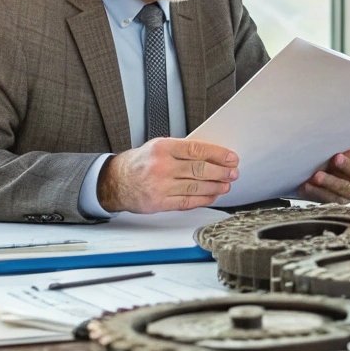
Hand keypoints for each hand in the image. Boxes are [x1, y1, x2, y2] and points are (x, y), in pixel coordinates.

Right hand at [97, 137, 238, 212]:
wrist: (116, 181)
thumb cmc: (140, 162)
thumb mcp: (158, 147)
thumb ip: (182, 150)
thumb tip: (212, 155)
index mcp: (162, 148)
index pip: (197, 149)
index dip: (218, 154)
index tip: (231, 158)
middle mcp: (161, 167)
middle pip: (199, 169)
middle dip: (221, 171)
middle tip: (233, 172)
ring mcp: (160, 186)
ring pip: (196, 187)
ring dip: (216, 186)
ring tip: (227, 184)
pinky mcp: (160, 203)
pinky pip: (187, 202)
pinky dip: (204, 199)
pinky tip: (213, 195)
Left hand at [295, 144, 349, 204]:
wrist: (312, 173)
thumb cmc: (325, 153)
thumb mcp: (332, 144)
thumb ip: (334, 138)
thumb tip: (324, 116)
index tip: (345, 148)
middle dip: (346, 165)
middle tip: (334, 159)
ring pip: (344, 187)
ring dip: (330, 181)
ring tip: (316, 177)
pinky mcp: (338, 200)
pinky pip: (330, 198)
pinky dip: (317, 192)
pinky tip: (306, 186)